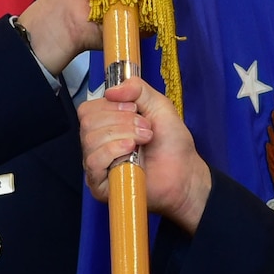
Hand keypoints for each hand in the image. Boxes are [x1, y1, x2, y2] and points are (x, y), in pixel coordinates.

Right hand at [81, 78, 211, 232]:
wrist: (184, 173)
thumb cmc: (172, 144)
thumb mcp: (158, 105)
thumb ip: (137, 89)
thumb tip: (111, 90)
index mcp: (106, 125)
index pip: (88, 109)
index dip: (111, 106)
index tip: (135, 110)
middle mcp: (98, 144)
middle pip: (88, 122)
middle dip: (121, 121)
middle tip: (144, 129)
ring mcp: (97, 164)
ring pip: (91, 140)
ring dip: (122, 135)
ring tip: (143, 140)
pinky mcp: (100, 184)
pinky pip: (93, 161)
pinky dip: (113, 151)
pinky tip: (130, 151)